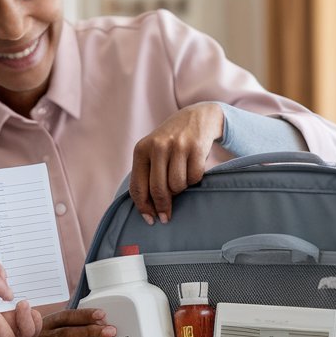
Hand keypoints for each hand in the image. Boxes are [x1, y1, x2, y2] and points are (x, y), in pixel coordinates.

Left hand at [127, 102, 223, 224]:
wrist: (198, 117)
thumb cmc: (171, 142)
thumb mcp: (153, 152)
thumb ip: (147, 176)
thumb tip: (149, 210)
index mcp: (141, 150)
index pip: (138, 186)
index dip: (143, 207)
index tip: (150, 220)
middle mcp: (157, 146)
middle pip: (158, 189)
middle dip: (163, 207)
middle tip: (166, 216)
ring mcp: (177, 145)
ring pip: (177, 185)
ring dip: (181, 189)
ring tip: (181, 178)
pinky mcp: (196, 147)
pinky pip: (194, 177)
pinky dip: (194, 179)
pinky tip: (193, 167)